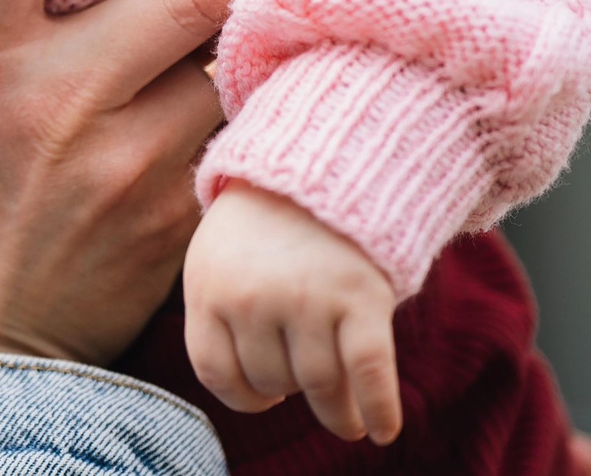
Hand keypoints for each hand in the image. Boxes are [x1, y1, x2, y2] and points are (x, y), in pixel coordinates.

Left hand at [184, 185, 399, 443]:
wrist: (321, 160)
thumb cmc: (264, 223)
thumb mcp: (217, 258)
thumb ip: (219, 316)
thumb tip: (246, 393)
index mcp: (208, 287)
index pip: (217, 373)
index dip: (242, 395)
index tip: (264, 397)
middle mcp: (252, 297)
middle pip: (271, 381)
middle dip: (288, 385)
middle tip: (303, 376)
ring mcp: (307, 299)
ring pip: (317, 386)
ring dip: (335, 410)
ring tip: (345, 418)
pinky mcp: (360, 298)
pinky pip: (369, 375)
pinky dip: (379, 409)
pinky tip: (382, 429)